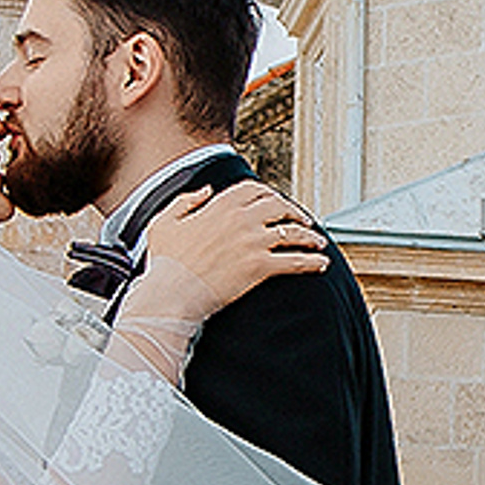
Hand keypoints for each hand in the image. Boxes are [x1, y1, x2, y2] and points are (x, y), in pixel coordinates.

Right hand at [137, 181, 329, 320]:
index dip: (270, 195)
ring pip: (292, 234)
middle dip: (295, 214)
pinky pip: (294, 261)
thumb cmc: (164, 263)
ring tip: (319, 243)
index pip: (255, 190)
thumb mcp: (165, 221)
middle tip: (303, 222)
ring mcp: (252, 242)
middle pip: (279, 207)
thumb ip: (186, 200)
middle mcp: (241, 219)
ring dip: (309, 237)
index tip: (277, 202)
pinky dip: (311, 262)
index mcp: (220, 205)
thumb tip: (205, 190)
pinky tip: (320, 264)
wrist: (170, 294)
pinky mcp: (260, 267)